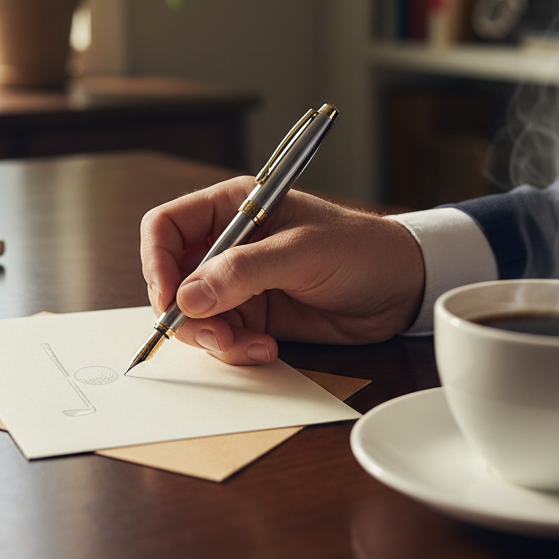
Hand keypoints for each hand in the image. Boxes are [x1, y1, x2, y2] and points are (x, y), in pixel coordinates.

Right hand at [140, 177, 425, 363]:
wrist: (402, 287)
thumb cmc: (360, 249)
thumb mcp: (302, 253)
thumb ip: (244, 272)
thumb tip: (189, 296)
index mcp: (232, 208)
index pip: (166, 227)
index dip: (156, 261)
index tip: (169, 298)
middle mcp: (227, 245)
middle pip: (171, 279)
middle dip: (185, 313)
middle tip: (215, 334)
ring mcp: (238, 283)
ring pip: (193, 316)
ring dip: (213, 338)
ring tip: (251, 345)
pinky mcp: (254, 316)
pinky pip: (222, 338)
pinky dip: (235, 350)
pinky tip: (267, 349)